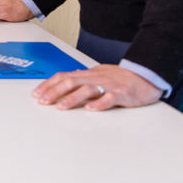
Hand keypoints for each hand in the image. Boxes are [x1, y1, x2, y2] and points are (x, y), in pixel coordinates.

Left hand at [34, 63, 162, 111]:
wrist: (146, 75)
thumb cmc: (121, 77)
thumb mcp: (99, 73)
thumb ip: (83, 76)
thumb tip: (68, 75)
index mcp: (88, 74)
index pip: (64, 77)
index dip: (49, 84)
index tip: (36, 94)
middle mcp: (95, 78)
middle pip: (71, 82)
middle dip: (54, 91)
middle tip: (42, 101)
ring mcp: (109, 85)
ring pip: (87, 90)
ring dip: (72, 98)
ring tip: (60, 107)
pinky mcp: (122, 94)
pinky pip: (110, 98)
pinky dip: (100, 103)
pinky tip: (92, 109)